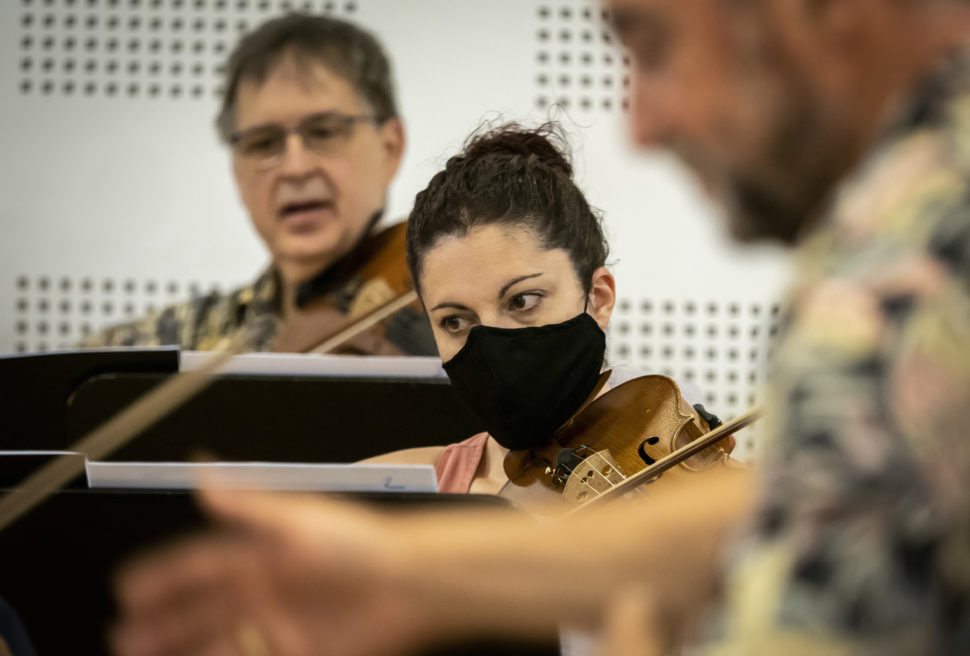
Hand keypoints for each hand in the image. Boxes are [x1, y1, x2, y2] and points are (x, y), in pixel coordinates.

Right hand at [112, 488, 422, 655]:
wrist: (410, 582)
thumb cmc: (361, 542)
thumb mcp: (297, 518)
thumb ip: (246, 504)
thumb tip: (203, 472)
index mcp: (262, 551)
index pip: (199, 565)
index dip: (162, 576)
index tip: (128, 587)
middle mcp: (267, 586)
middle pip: (202, 608)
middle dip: (162, 622)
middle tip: (124, 637)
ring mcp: (281, 620)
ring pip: (219, 637)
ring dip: (184, 647)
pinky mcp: (302, 648)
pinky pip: (252, 654)